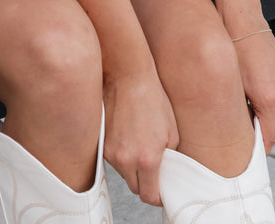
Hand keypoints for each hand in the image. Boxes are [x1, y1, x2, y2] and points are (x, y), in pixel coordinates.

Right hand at [102, 69, 178, 205]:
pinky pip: (114, 160)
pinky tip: (129, 137)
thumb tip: (165, 173)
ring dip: (132, 167)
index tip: (161, 189)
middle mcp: (126, 160)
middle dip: (145, 182)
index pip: (149, 196)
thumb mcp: (171, 131)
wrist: (128, 77)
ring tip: (140, 144)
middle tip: (153, 166)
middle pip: (135, 188)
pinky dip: (122, 155)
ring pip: (124, 174)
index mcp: (147, 159)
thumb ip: (169, 159)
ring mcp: (111, 153)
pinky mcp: (102, 144)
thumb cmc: (152, 100)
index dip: (157, 195)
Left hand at [233, 31, 274, 152]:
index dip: (259, 149)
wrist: (241, 16)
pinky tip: (249, 88)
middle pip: (271, 123)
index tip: (249, 157)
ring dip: (261, 111)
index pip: (268, 136)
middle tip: (238, 135)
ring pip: (274, 108)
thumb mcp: (230, 81)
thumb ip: (237, 108)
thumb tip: (237, 127)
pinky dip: (265, 96)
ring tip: (241, 105)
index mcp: (268, 96)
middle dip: (257, 129)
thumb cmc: (230, 44)